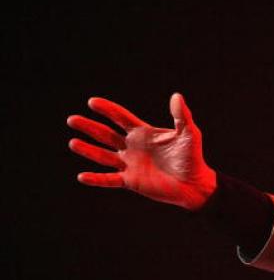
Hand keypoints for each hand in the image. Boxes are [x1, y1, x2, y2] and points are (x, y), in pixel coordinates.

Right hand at [67, 93, 216, 209]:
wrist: (195, 184)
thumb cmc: (193, 157)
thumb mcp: (188, 133)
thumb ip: (181, 116)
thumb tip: (177, 96)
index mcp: (143, 133)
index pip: (121, 118)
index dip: (107, 110)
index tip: (92, 102)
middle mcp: (133, 147)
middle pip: (106, 134)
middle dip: (90, 127)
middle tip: (72, 119)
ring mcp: (130, 164)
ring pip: (103, 156)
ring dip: (88, 150)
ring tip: (73, 142)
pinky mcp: (131, 181)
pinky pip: (109, 179)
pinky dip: (96, 179)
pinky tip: (82, 176)